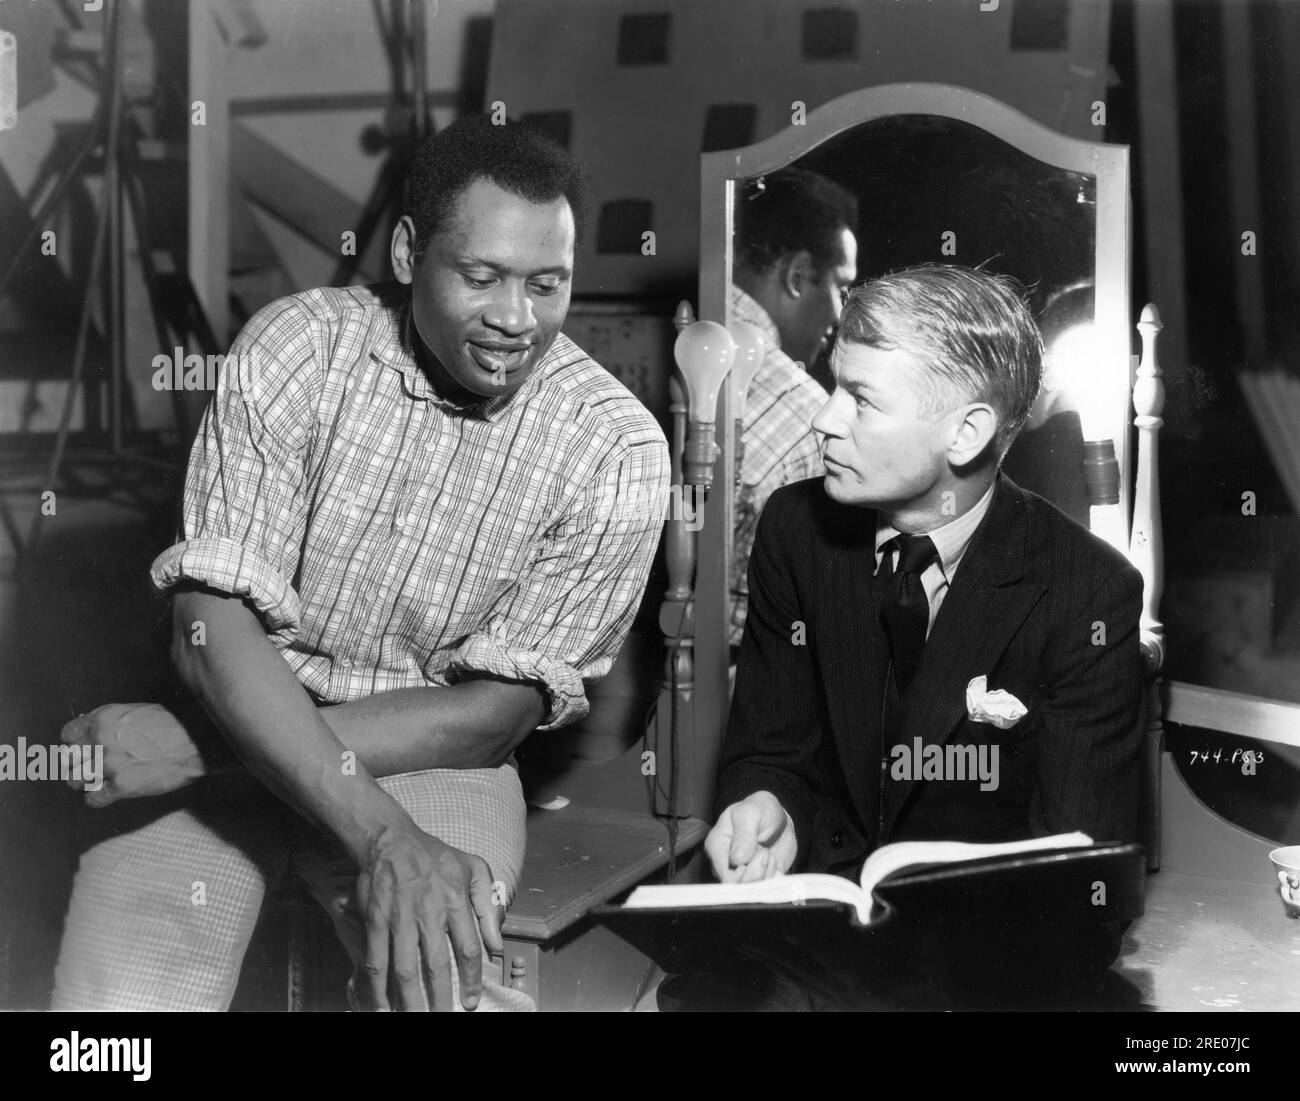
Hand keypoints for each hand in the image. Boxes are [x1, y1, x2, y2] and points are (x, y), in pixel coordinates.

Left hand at [59, 703, 206, 807]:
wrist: (197, 741)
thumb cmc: (173, 725)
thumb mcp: (137, 712)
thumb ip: (111, 723)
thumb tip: (92, 731)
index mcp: (103, 719)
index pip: (68, 735)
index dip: (76, 743)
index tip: (83, 748)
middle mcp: (100, 742)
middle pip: (68, 759)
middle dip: (79, 763)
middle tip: (92, 765)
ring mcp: (109, 765)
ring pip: (75, 780)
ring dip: (86, 781)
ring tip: (101, 779)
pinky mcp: (121, 787)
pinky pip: (93, 799)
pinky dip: (99, 797)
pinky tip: (111, 791)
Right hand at [353, 825, 502, 1010]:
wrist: (391, 840)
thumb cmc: (435, 856)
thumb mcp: (474, 869)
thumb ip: (488, 906)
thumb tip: (497, 944)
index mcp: (455, 901)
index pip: (468, 949)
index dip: (471, 979)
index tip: (471, 1002)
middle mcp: (428, 913)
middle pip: (436, 966)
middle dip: (441, 998)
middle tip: (444, 1018)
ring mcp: (399, 918)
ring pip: (406, 969)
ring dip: (410, 1000)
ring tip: (415, 1018)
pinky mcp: (375, 921)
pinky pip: (376, 961)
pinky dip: (378, 988)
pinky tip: (382, 1006)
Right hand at [705, 790, 797, 882]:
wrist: (777, 817)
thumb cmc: (758, 810)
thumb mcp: (750, 813)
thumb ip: (743, 834)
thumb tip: (737, 859)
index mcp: (717, 846)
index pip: (724, 875)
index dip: (742, 871)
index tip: (757, 851)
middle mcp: (727, 864)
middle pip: (738, 886)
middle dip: (758, 870)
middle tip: (765, 850)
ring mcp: (742, 873)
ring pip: (754, 889)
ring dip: (767, 871)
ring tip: (768, 853)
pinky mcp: (759, 879)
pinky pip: (767, 889)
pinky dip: (775, 877)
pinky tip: (773, 861)